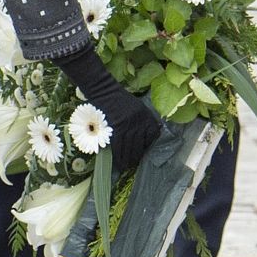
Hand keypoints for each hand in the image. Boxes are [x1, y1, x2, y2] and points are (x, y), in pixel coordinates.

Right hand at [58, 42, 163, 170]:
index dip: (147, 147)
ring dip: (127, 159)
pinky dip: (118, 155)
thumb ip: (141, 121)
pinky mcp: (117, 126)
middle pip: (140, 144)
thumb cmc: (117, 98)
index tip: (141, 153)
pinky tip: (118, 162)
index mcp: (146, 115)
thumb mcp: (135, 107)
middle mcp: (140, 120)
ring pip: (130, 147)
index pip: (152, 136)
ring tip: (125, 166)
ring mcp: (129, 123)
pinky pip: (119, 145)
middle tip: (132, 164)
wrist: (103, 89)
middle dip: (136, 157)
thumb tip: (144, 137)